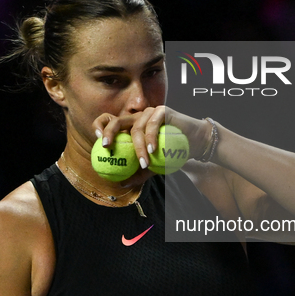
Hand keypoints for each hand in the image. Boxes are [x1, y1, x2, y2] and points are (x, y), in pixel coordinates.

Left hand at [92, 106, 211, 184]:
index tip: (99, 143)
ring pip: (137, 127)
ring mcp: (150, 112)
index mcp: (131, 126)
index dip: (100, 127)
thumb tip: (121, 184)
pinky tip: (152, 150)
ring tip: (143, 163)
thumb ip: (138, 173)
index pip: (110, 122)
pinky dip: (151, 138)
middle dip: (109, 133)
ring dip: (138, 147)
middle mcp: (138, 117)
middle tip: (107, 147)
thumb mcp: (154, 166)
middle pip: (117, 121)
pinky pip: (153, 125)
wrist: (196, 143)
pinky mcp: (163, 111)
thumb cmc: (173, 153)